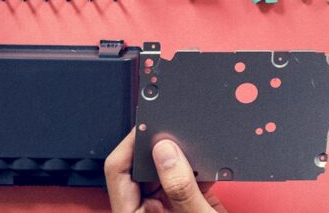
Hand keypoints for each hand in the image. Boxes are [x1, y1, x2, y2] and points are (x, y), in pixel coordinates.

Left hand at [106, 134, 225, 212]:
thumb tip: (165, 152)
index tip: (150, 125)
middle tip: (176, 129)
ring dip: (183, 156)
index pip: (118, 171)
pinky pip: (188, 180)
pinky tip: (211, 162)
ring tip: (195, 144)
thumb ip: (179, 189)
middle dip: (160, 148)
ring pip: (166, 171)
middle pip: (142, 168)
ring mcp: (167, 210)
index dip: (131, 144)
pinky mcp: (188, 208)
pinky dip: (200, 168)